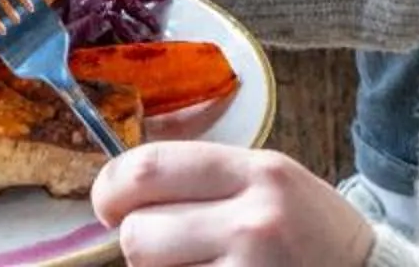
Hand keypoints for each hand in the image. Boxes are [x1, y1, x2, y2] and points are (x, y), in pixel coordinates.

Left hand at [91, 145, 376, 266]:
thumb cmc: (311, 235)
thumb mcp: (271, 184)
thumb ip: (206, 181)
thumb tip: (120, 191)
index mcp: (257, 171)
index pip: (149, 170)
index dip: (110, 190)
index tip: (107, 205)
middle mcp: (253, 222)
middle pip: (138, 236)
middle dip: (141, 247)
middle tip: (168, 249)